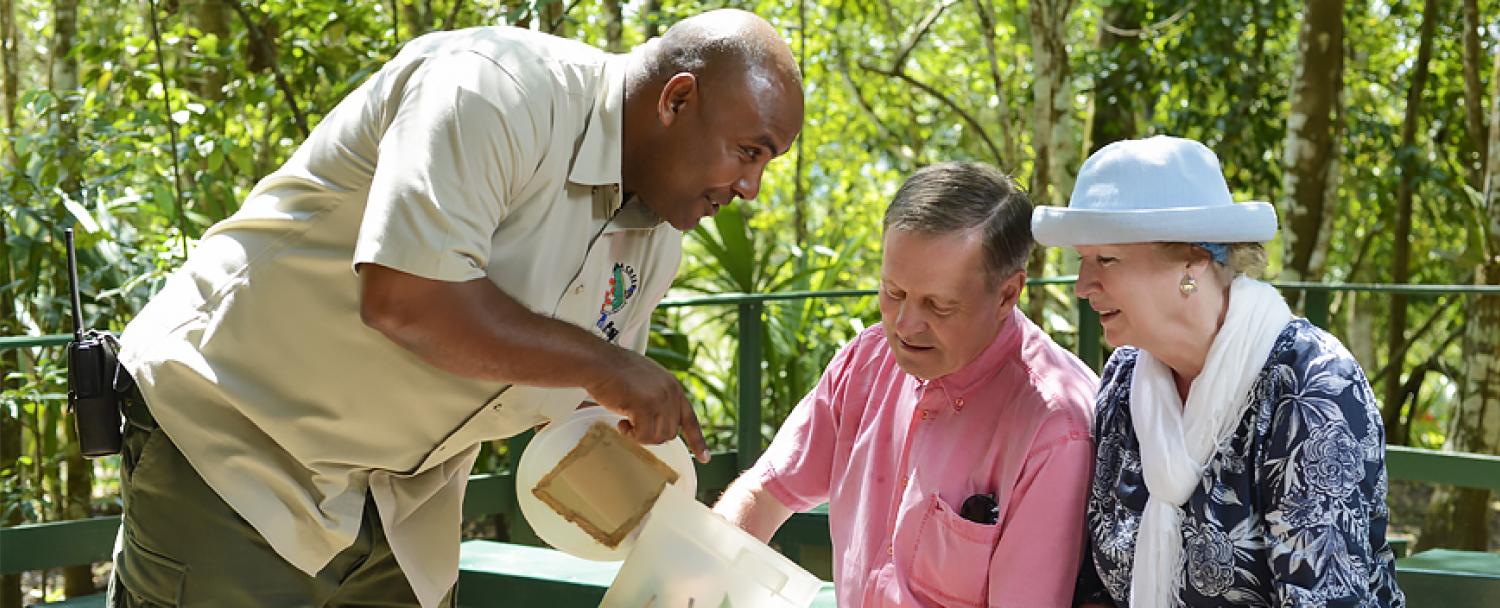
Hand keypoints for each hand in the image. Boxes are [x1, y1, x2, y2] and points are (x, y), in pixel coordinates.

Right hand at [583, 350, 709, 462]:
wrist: (599, 362)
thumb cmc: (615, 371)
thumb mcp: (647, 382)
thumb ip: (658, 398)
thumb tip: (659, 422)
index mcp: (673, 387)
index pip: (690, 418)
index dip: (697, 441)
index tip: (704, 458)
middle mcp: (671, 393)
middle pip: (671, 433)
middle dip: (652, 435)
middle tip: (634, 426)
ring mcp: (660, 399)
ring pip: (658, 437)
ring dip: (640, 435)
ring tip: (627, 422)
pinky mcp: (646, 406)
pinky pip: (643, 435)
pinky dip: (631, 434)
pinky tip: (622, 423)